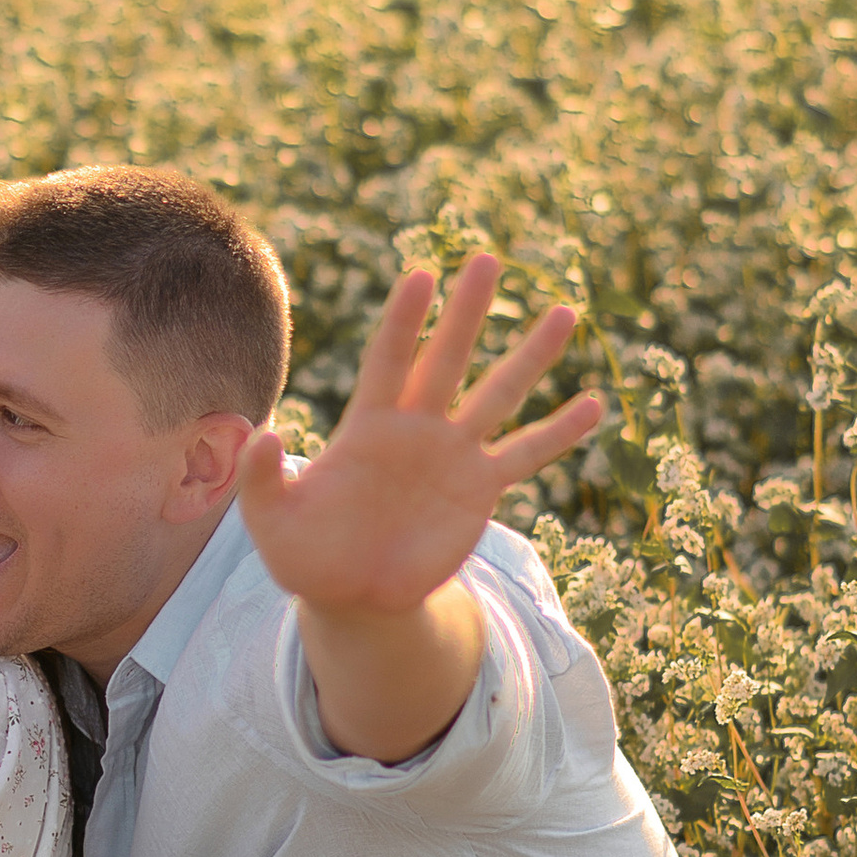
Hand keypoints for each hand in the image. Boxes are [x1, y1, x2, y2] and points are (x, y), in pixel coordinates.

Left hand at [237, 253, 602, 620]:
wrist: (352, 596)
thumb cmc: (307, 554)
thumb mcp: (272, 520)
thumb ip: (263, 478)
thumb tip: (267, 433)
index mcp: (367, 425)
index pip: (387, 359)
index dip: (403, 321)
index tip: (421, 275)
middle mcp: (416, 427)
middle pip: (445, 359)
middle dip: (466, 313)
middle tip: (487, 260)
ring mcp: (452, 455)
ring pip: (498, 395)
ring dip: (531, 356)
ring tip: (565, 312)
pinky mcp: (479, 489)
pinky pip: (525, 455)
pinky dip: (559, 432)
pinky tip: (593, 405)